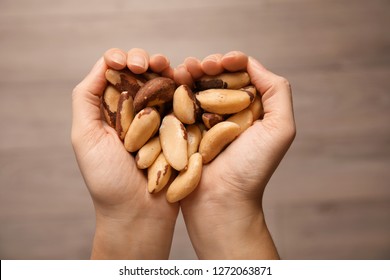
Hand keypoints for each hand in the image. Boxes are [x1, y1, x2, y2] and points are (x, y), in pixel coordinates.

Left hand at [71, 48, 177, 258]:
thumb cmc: (107, 179)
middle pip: (141, 74)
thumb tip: (104, 63)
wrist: (139, 212)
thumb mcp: (84, 136)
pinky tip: (184, 78)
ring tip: (165, 66)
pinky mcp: (179, 129)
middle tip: (147, 64)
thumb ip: (87, 98)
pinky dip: (184, 86)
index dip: (120, 59)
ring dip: (165, 68)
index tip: (125, 64)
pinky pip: (183, 102)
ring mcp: (159, 119)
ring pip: (164, 83)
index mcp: (111, 110)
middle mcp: (135, 111)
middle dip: (144, 60)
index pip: (115, 73)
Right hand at [175, 52, 295, 258]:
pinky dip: (174, 89)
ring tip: (184, 69)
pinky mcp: (183, 131)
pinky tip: (172, 80)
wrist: (220, 201)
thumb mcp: (280, 129)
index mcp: (251, 110)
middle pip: (217, 79)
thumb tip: (252, 64)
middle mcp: (227, 114)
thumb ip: (277, 92)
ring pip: (196, 88)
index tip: (222, 62)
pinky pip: (178, 104)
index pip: (241, 75)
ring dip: (190, 73)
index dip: (232, 62)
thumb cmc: (252, 168)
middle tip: (200, 65)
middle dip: (208, 66)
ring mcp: (203, 122)